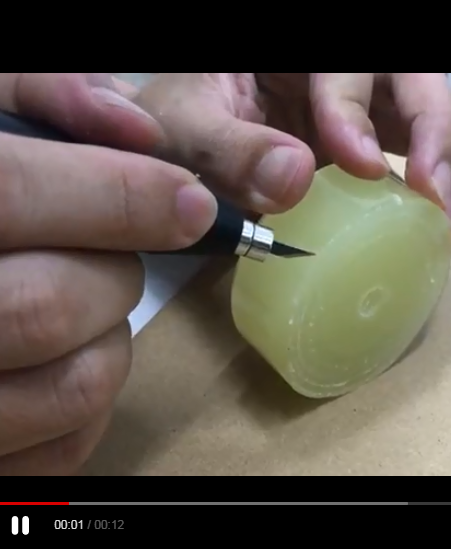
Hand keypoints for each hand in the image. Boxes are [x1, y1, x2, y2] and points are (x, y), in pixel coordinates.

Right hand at [0, 73, 216, 474]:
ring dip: (109, 336)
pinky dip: (93, 398)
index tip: (191, 203)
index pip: (11, 193)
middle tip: (102, 256)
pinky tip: (61, 358)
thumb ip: (43, 99)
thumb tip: (137, 129)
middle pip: (55, 303)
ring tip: (75, 305)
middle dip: (114, 272)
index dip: (121, 196)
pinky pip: (72, 442)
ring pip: (78, 384)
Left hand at [133, 73, 450, 245]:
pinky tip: (438, 229)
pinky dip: (435, 193)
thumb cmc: (175, 125)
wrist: (178, 145)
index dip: (358, 110)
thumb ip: (227, 147)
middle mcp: (340, 72)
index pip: (346, 64)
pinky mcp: (370, 144)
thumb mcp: (184, 126)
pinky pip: (417, 158)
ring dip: (450, 170)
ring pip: (427, 120)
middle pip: (413, 81)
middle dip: (434, 135)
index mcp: (298, 54)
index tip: (363, 167)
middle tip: (434, 195)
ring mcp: (362, 107)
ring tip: (450, 227)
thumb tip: (293, 181)